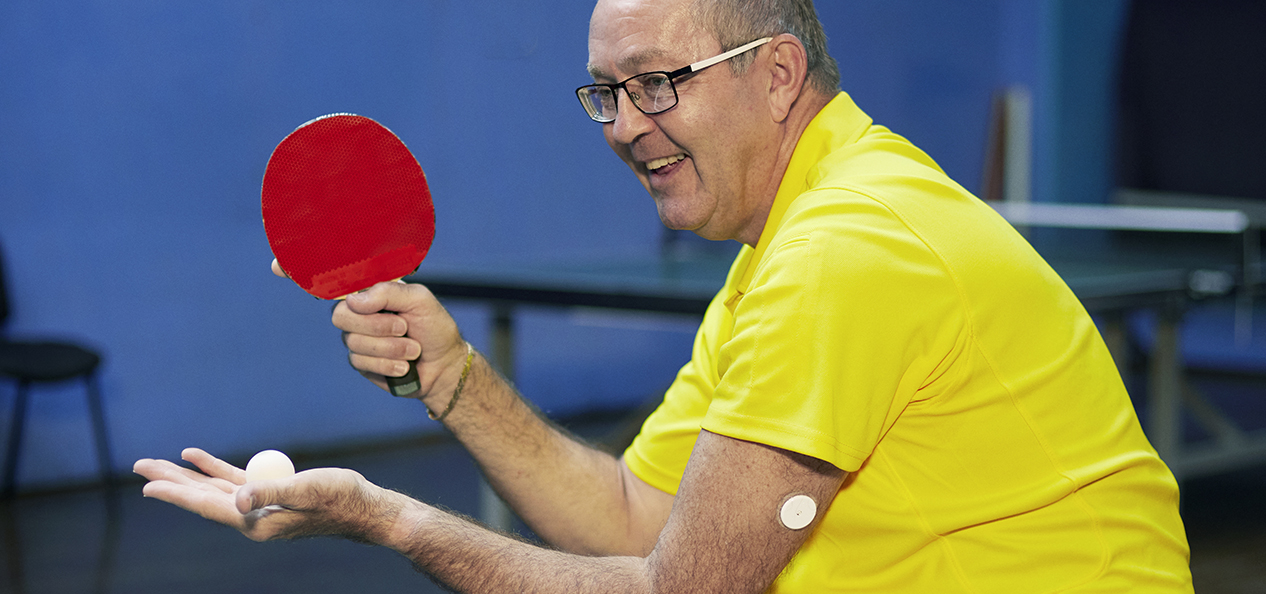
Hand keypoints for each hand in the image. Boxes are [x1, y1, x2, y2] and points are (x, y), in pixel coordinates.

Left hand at [133, 448, 398, 542]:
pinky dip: (213, 467)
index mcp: (257, 523)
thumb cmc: (343, 499)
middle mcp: (252, 519)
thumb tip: (237, 499)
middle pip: (202, 498)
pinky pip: (232, 480)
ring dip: (186, 475)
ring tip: (159, 464)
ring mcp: (259, 507)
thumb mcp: (308, 490)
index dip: (176, 494)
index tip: (147, 486)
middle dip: (171, 482)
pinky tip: (195, 457)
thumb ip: (272, 492)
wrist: (366, 509)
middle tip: (140, 466)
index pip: (208, 506)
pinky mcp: (269, 495)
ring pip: (212, 489)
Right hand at [270, 257, 468, 400]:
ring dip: (389, 346)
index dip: (301, 270)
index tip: (278, 266)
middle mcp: (358, 309)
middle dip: (376, 323)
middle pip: (340, 313)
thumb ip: (387, 292)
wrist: (443, 366)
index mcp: (371, 288)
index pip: (332, 276)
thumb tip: (354, 299)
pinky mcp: (359, 360)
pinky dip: (387, 363)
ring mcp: (356, 335)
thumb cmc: (434, 327)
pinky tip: (404, 365)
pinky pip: (360, 360)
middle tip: (404, 326)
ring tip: (413, 348)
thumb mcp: (419, 300)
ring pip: (352, 339)